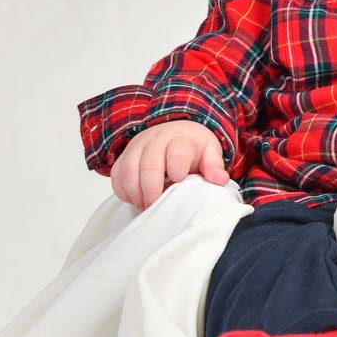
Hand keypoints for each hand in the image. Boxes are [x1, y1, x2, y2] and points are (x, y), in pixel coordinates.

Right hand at [109, 120, 230, 210]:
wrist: (174, 131)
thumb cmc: (192, 147)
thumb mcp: (209, 152)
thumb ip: (214, 166)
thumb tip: (219, 180)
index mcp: (180, 139)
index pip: (177, 152)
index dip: (177, 169)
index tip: (179, 181)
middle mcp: (156, 139)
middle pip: (148, 165)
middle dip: (152, 190)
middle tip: (157, 206)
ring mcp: (137, 146)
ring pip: (128, 170)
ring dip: (136, 193)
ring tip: (147, 206)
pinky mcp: (124, 156)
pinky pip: (117, 175)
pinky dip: (124, 191)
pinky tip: (136, 199)